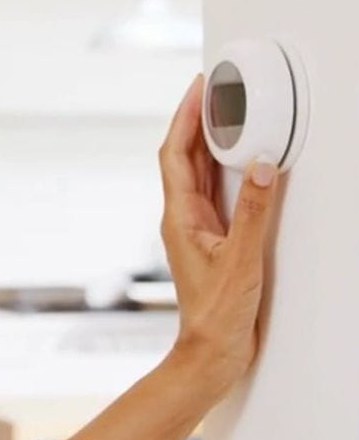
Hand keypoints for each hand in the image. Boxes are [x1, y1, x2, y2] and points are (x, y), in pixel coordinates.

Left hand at [157, 73, 280, 400]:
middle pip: (184, 156)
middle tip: (212, 90)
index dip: (184, 117)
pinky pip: (212, 191)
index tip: (197, 89)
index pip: (176, 153)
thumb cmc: (217, 314)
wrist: (211, 351)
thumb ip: (255, 213)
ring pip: (198, 173)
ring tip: (222, 113)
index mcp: (180, 216)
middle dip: (195, 120)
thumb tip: (262, 168)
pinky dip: (222, 169)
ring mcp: (194, 227)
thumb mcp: (242, 260)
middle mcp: (182, 217)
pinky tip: (235, 162)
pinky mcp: (210, 238)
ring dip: (207, 142)